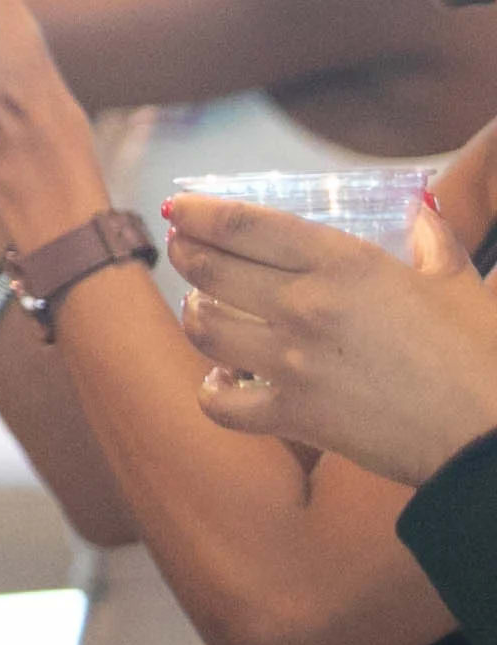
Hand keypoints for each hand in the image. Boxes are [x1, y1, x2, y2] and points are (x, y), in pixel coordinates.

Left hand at [169, 193, 496, 486]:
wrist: (494, 434)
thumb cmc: (484, 354)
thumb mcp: (459, 282)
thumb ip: (431, 240)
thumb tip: (420, 212)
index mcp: (345, 264)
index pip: (244, 225)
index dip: (199, 214)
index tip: (178, 209)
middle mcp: (307, 306)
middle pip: (209, 270)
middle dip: (186, 254)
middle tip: (183, 250)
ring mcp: (294, 363)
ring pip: (203, 329)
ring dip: (195, 315)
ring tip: (204, 309)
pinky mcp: (296, 417)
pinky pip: (220, 403)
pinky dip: (212, 391)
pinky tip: (223, 380)